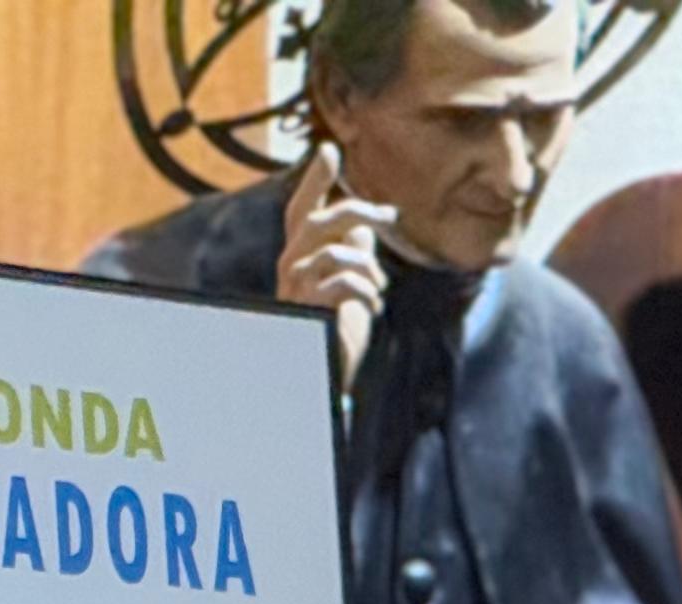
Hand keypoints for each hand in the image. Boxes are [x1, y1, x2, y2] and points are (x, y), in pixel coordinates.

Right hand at [279, 146, 393, 387]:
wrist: (326, 374)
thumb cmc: (336, 329)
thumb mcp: (349, 284)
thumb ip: (353, 252)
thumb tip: (367, 224)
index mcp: (298, 257)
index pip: (300, 211)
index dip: (313, 181)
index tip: (329, 150)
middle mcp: (290, 267)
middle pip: (319, 220)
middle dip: (359, 212)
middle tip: (391, 216)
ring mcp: (296, 289)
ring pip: (332, 251)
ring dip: (367, 266)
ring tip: (379, 287)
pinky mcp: (309, 310)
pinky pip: (341, 282)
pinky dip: (366, 290)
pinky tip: (374, 305)